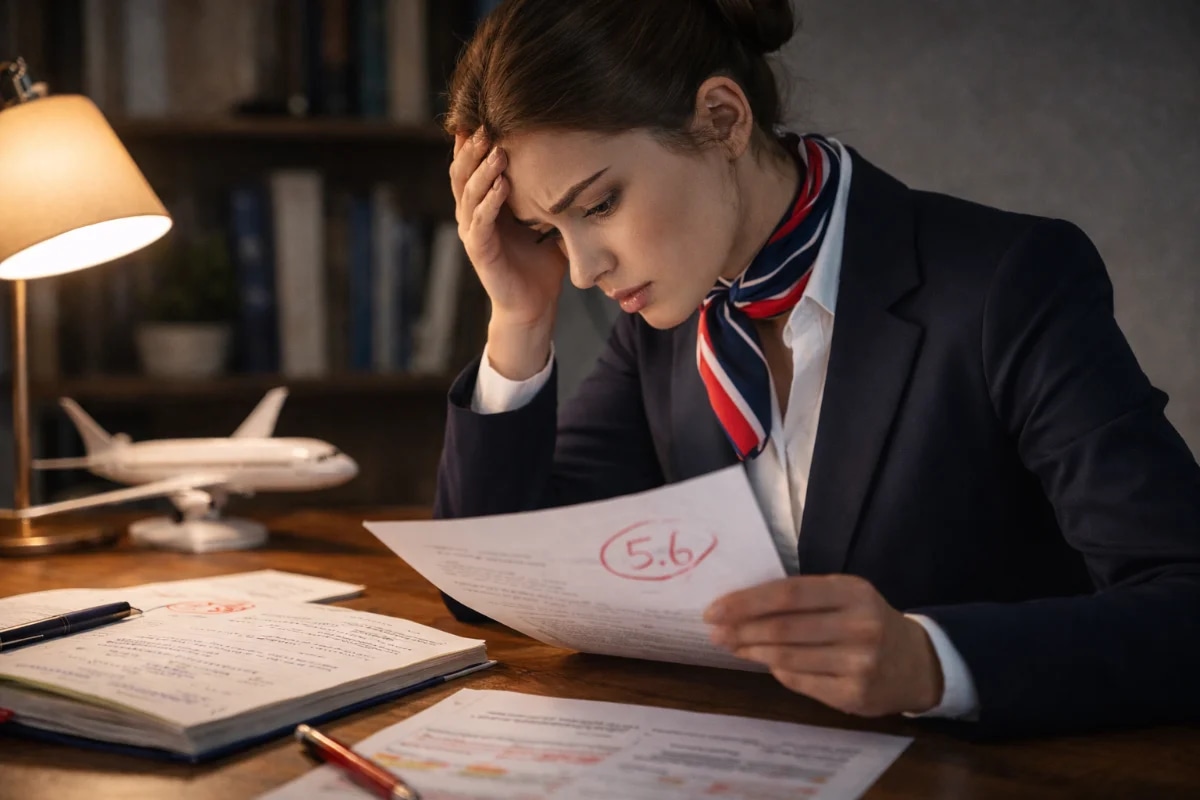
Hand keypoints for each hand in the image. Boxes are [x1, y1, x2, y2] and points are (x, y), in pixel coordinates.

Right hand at [450, 131, 567, 332]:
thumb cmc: (541, 259)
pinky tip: (501, 186)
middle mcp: (472, 213)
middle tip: (486, 124)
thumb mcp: (546, 216)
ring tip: (496, 151)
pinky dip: (489, 203)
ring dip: (481, 171)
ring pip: (468, 194)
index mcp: (484, 201)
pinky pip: (479, 223)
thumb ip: (549, 190)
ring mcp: (473, 232)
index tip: (485, 113)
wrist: (534, 303)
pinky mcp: (479, 251)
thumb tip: (575, 156)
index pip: (472, 164)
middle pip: (462, 172)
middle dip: (472, 148)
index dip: (473, 140)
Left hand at [704, 574, 943, 716]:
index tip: (715, 609)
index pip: (787, 593)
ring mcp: (859, 663)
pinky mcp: (855, 694)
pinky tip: (766, 663)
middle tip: (714, 632)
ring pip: (788, 657)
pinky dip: (777, 671)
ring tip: (732, 646)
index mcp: (852, 591)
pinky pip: (801, 682)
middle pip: (783, 628)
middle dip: (740, 630)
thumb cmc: (868, 622)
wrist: (917, 664)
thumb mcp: (845, 597)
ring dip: (752, 651)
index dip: (746, 602)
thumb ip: (802, 598)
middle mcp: (859, 625)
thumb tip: (740, 606)